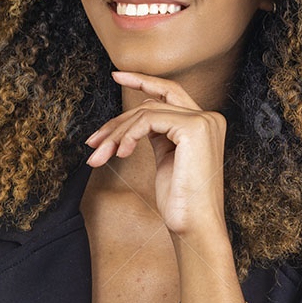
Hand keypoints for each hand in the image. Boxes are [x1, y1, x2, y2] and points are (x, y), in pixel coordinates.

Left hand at [84, 70, 227, 236]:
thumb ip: (158, 135)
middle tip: (92, 142)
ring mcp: (203, 121)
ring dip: (116, 133)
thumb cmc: (180, 202)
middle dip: (118, 120)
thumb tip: (134, 122)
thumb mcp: (167, 160)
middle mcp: (209, 118)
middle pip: (152, 102)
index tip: (116, 76)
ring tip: (100, 155)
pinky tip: (121, 153)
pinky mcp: (193, 128)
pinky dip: (129, 135)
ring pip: (146, 112)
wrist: (195, 226)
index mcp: (205, 123)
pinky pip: (149, 120)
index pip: (169, 92)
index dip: (142, 81)